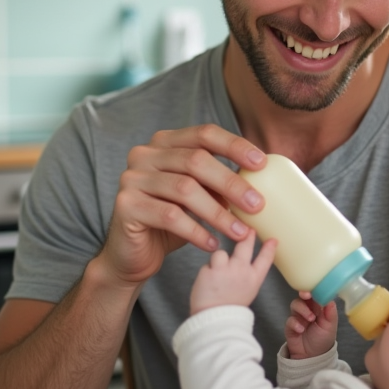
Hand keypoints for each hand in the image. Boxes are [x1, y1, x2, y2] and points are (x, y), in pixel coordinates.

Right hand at [101, 124, 265, 287]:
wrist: (133, 254)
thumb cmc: (171, 222)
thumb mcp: (198, 197)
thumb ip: (217, 183)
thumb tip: (258, 180)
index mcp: (164, 143)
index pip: (204, 134)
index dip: (234, 146)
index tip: (261, 164)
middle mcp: (145, 154)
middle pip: (196, 160)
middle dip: (231, 183)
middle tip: (257, 205)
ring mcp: (132, 178)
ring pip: (185, 189)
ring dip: (218, 213)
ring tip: (240, 232)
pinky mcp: (127, 205)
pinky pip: (170, 216)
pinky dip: (197, 232)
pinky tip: (213, 244)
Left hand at [189, 230, 277, 313]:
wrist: (215, 320)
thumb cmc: (230, 309)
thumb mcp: (247, 292)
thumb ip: (247, 275)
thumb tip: (243, 263)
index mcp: (254, 279)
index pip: (265, 259)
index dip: (269, 248)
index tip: (272, 239)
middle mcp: (242, 270)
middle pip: (245, 246)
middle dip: (247, 236)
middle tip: (248, 230)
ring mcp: (226, 268)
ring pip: (221, 253)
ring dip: (218, 262)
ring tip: (216, 277)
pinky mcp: (210, 269)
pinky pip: (208, 264)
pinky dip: (207, 271)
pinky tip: (207, 283)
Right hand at [285, 292, 337, 359]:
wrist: (313, 357)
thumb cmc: (323, 338)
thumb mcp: (330, 325)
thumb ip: (330, 312)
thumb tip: (330, 298)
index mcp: (318, 306)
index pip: (315, 293)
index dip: (314, 288)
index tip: (314, 287)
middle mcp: (307, 309)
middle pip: (303, 296)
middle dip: (304, 294)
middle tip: (306, 295)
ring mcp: (298, 316)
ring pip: (295, 305)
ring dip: (302, 310)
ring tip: (310, 319)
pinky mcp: (290, 326)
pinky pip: (289, 320)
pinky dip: (295, 323)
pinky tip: (301, 329)